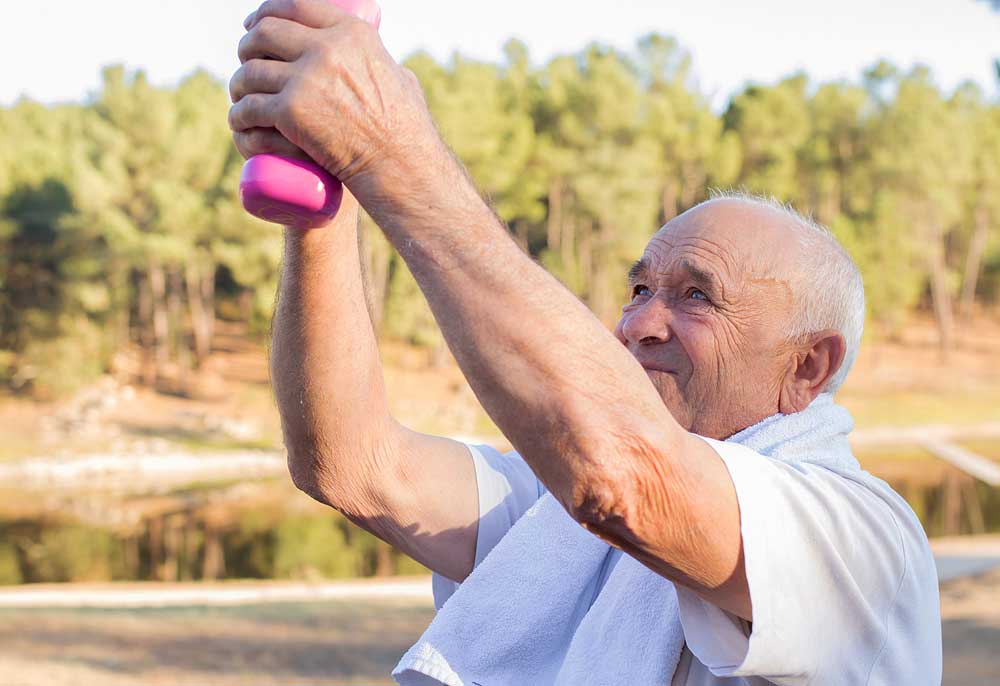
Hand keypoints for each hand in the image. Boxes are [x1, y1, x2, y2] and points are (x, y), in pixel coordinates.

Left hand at [228, 0, 440, 199]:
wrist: (399, 164)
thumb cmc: (407, 131)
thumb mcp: (399, 78)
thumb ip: (382, 61)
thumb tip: (372, 56)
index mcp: (352, 33)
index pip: (296, 6)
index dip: (268, 12)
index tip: (256, 26)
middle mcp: (327, 48)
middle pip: (266, 32)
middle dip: (249, 45)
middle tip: (247, 62)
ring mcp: (306, 80)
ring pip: (251, 71)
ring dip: (239, 82)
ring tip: (241, 95)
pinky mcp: (291, 112)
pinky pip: (249, 107)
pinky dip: (239, 115)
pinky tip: (239, 119)